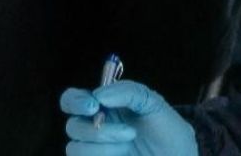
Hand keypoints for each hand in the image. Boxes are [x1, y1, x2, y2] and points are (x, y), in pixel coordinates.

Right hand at [60, 80, 197, 155]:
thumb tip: (99, 95)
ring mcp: (95, 152)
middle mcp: (94, 130)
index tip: (94, 106)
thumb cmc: (168, 132)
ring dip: (105, 149)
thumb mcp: (154, 105)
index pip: (72, 100)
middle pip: (73, 127)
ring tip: (131, 148)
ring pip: (75, 149)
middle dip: (100, 131)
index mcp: (102, 109)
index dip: (76, 102)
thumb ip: (128, 92)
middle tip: (130, 133)